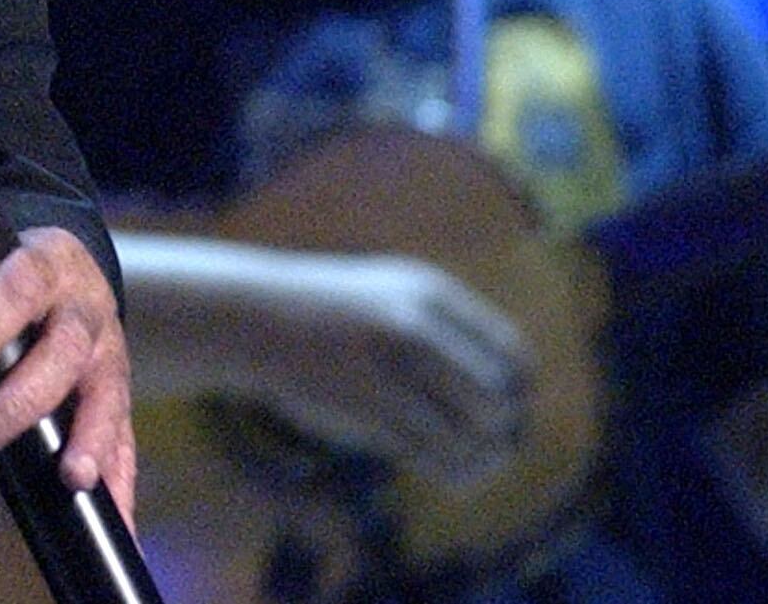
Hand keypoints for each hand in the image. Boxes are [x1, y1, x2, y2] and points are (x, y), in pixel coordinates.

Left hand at [0, 224, 137, 518]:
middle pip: (61, 352)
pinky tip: (117, 522)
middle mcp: (83, 307)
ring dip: (90, 438)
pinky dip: (122, 482)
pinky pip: (126, 439)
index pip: (15, 288)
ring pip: (106, 393)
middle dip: (15, 403)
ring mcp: (110, 351)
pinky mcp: (118, 394)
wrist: (54, 271)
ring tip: (70, 477)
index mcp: (40, 266)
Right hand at [133, 241, 528, 490]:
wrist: (248, 316)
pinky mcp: (365, 408)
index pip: (510, 354)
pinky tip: (449, 475)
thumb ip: (444, 329)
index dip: (519, 390)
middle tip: (492, 445)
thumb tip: (511, 393)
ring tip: (476, 466)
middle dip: (501, 430)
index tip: (507, 407)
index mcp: (428, 294)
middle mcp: (415, 328)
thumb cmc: (324, 310)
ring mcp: (388, 368)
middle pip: (496, 399)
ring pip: (469, 433)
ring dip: (481, 459)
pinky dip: (452, 473)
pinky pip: (432, 454)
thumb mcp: (387, 294)